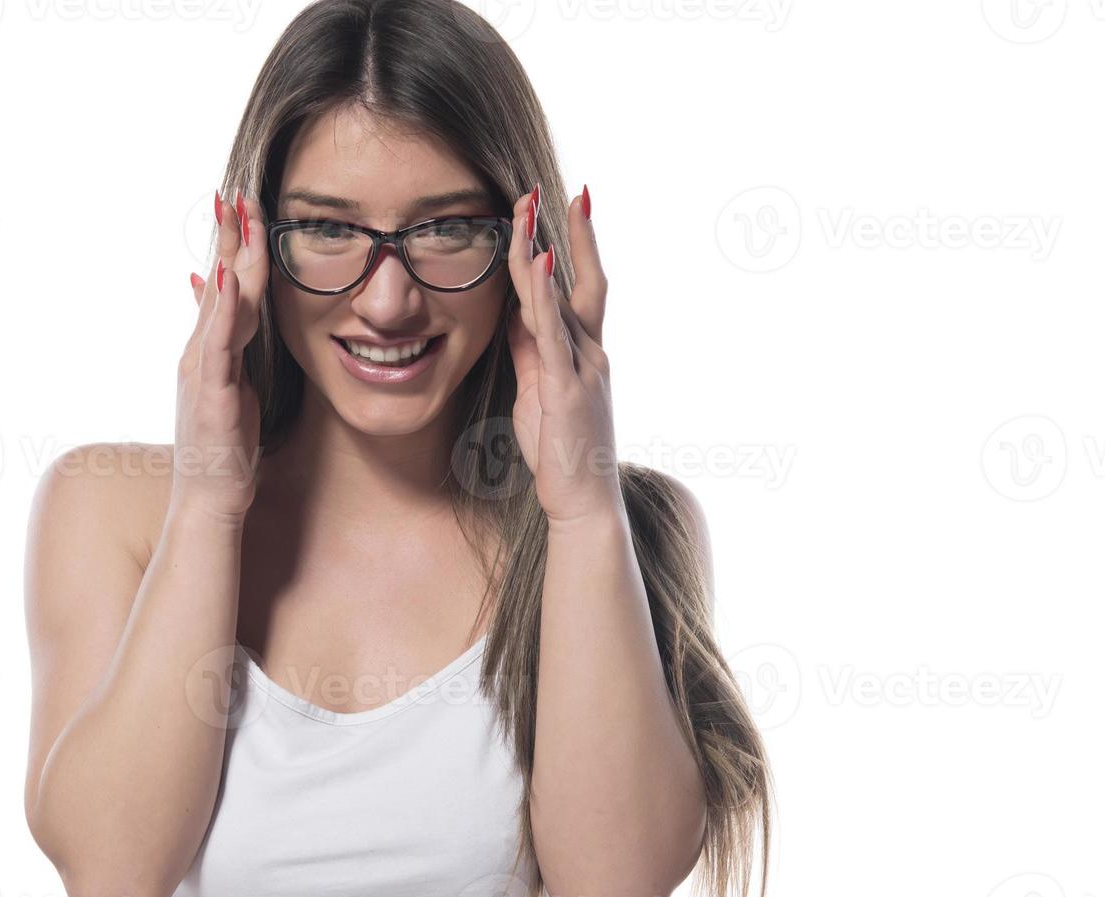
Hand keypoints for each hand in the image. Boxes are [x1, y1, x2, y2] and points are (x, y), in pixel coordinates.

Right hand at [171, 189, 269, 522]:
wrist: (207, 502)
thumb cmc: (223, 453)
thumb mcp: (231, 390)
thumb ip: (230, 351)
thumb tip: (231, 318)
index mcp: (210, 352)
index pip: (226, 288)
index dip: (234, 247)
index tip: (241, 207)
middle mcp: (200, 353)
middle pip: (221, 283)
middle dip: (229, 236)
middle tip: (235, 191)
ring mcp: (202, 370)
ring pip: (221, 303)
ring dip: (230, 257)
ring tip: (236, 216)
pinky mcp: (211, 392)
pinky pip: (218, 342)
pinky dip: (224, 307)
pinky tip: (231, 277)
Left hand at [503, 185, 623, 525]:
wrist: (582, 500)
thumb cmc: (559, 450)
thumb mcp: (536, 388)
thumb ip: (529, 349)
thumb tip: (514, 312)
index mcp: (583, 351)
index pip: (574, 287)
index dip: (565, 246)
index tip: (555, 205)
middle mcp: (591, 351)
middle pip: (581, 279)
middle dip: (566, 232)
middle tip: (546, 189)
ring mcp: (584, 367)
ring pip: (562, 297)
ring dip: (543, 250)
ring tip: (530, 208)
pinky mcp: (568, 387)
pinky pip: (554, 334)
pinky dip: (543, 297)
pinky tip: (535, 264)